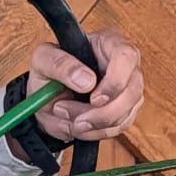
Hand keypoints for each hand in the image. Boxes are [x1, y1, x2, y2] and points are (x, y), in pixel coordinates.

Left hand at [27, 30, 143, 141]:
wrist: (45, 99)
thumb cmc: (48, 72)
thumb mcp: (43, 60)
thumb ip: (60, 64)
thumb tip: (86, 80)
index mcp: (107, 43)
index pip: (126, 57)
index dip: (115, 82)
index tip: (94, 99)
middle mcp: (124, 65)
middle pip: (132, 91)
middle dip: (101, 113)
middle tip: (73, 116)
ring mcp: (127, 89)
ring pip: (125, 114)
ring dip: (94, 125)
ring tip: (68, 117)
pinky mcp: (125, 111)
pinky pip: (119, 127)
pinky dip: (95, 132)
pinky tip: (78, 125)